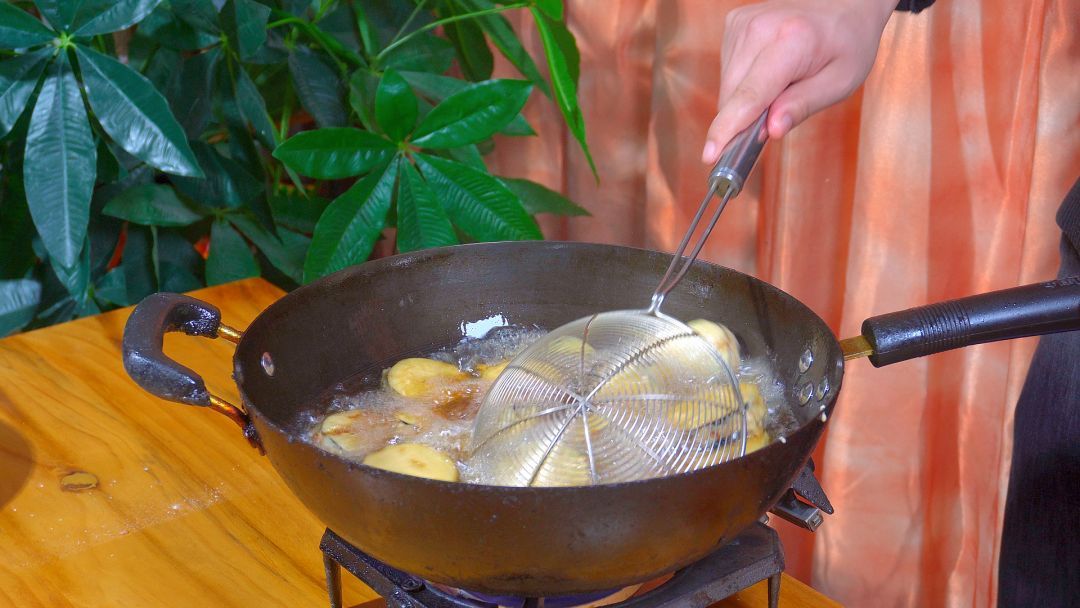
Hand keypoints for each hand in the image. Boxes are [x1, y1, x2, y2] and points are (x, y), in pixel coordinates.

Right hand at [701, 0, 895, 163]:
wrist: (844, 1)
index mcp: (792, 41)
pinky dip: (743, 82)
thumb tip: (772, 131)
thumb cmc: (847, 42)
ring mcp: (742, 23)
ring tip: (781, 83)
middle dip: (745, 119)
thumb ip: (805, 105)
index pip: (750, 95)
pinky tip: (768, 70)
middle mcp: (760, 28)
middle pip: (733, 96)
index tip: (710, 155)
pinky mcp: (733, 22)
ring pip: (727, 87)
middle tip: (775, 119)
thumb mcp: (841, 81)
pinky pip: (727, 71)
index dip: (727, 128)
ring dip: (745, 100)